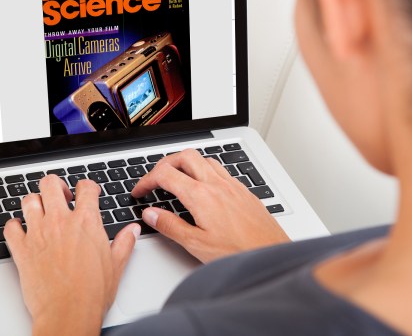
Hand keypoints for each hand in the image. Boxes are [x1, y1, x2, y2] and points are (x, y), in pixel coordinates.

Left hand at [4, 175, 139, 335]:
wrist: (68, 313)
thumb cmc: (92, 292)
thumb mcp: (117, 265)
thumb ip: (125, 242)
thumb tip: (132, 231)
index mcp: (86, 221)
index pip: (86, 187)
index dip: (88, 186)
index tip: (87, 192)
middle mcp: (60, 221)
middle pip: (50, 184)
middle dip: (55, 185)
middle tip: (60, 196)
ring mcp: (38, 233)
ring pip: (29, 200)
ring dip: (34, 202)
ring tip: (40, 210)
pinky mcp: (21, 249)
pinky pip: (10, 227)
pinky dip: (13, 225)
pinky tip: (20, 230)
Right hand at [132, 149, 289, 262]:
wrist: (271, 253)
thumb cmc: (238, 252)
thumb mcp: (196, 244)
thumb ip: (170, 226)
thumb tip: (150, 214)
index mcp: (201, 196)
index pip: (165, 175)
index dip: (147, 180)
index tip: (140, 191)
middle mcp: (216, 184)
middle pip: (184, 156)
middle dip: (164, 163)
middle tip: (155, 179)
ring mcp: (232, 185)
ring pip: (203, 159)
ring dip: (185, 163)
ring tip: (176, 178)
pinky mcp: (243, 190)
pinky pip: (219, 169)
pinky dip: (204, 170)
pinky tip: (203, 186)